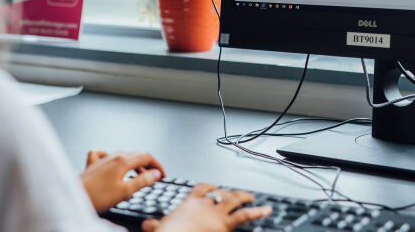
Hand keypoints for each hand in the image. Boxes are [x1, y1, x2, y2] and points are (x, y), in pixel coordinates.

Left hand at [80, 150, 165, 212]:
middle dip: (148, 165)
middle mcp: (113, 156)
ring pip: (123, 155)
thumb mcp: (125, 191)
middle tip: (154, 176)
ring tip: (139, 174)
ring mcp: (102, 158)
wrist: (75, 196)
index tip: (162, 175)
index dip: (157, 165)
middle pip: (136, 155)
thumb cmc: (97, 196)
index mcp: (123, 161)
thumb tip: (155, 174)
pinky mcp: (93, 164)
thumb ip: (142, 180)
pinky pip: (105, 154)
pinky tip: (112, 163)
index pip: (147, 157)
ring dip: (134, 163)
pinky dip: (113, 158)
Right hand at [141, 183, 271, 231]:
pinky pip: (245, 215)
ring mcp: (216, 213)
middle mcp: (204, 205)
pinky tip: (267, 210)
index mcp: (189, 204)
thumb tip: (147, 226)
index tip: (213, 187)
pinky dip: (257, 211)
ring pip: (235, 199)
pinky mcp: (226, 223)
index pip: (201, 189)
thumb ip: (156, 226)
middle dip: (229, 193)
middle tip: (236, 195)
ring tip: (253, 198)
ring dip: (245, 197)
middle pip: (220, 193)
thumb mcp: (160, 228)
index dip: (209, 187)